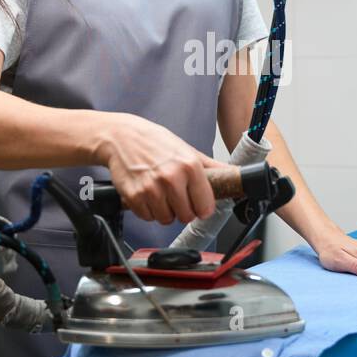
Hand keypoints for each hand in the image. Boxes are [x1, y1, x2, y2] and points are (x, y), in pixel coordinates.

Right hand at [96, 113, 229, 225]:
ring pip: (167, 219)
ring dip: (165, 211)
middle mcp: (172, 178)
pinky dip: (148, 210)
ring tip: (160, 194)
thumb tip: (235, 174)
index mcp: (189, 166)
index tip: (198, 204)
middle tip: (176, 197)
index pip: (205, 206)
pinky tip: (147, 195)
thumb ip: (211, 166)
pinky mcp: (134, 196)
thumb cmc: (154, 142)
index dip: (202, 207)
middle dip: (183, 210)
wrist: (121, 137)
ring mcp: (152, 189)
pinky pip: (148, 217)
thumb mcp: (187, 149)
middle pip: (187, 216)